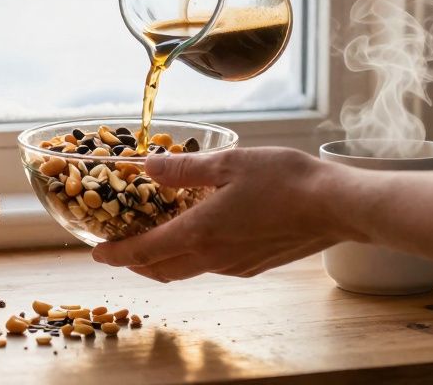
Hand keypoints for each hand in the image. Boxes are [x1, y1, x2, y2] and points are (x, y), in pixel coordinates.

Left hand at [91, 147, 354, 281]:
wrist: (336, 207)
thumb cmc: (285, 180)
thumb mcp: (228, 163)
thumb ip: (184, 168)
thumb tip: (148, 166)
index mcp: (200, 233)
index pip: (144, 252)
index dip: (116, 255)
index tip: (96, 254)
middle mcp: (213, 257)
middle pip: (161, 269)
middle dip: (135, 263)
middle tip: (120, 248)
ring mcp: (235, 265)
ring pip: (186, 270)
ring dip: (163, 260)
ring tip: (155, 239)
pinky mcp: (254, 265)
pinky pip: (212, 265)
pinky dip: (193, 255)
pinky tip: (201, 234)